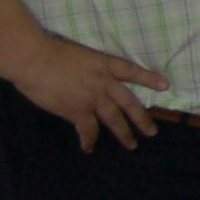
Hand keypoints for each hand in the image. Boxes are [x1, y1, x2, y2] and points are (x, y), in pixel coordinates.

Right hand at [18, 35, 168, 150]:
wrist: (35, 60)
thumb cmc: (50, 51)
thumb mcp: (78, 54)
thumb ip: (86, 69)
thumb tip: (84, 80)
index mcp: (104, 64)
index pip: (131, 71)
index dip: (148, 78)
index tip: (165, 85)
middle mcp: (104, 83)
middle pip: (129, 103)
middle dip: (142, 118)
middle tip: (152, 131)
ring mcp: (93, 99)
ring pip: (115, 120)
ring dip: (124, 134)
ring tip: (132, 145)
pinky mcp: (78, 111)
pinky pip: (88, 130)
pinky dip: (89, 140)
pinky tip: (89, 148)